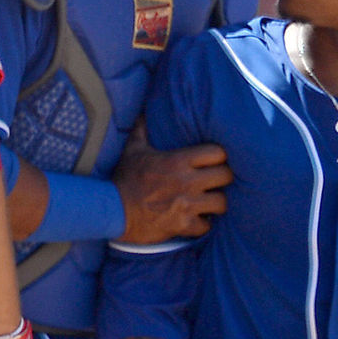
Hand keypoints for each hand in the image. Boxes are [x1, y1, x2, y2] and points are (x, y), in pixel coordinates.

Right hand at [113, 122, 231, 245]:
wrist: (111, 211)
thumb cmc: (123, 179)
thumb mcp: (132, 150)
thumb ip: (141, 130)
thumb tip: (142, 112)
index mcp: (177, 161)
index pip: (218, 153)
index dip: (220, 156)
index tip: (215, 160)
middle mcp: (186, 181)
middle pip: (226, 176)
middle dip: (224, 178)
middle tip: (217, 181)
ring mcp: (186, 205)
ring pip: (222, 203)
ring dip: (216, 202)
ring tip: (210, 201)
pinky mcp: (182, 225)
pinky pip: (206, 226)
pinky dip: (203, 224)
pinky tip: (197, 220)